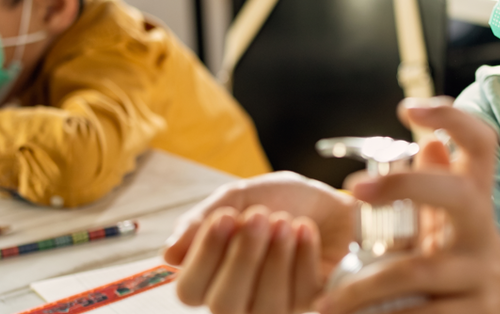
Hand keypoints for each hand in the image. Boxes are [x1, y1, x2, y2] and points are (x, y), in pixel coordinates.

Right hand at [164, 171, 356, 313]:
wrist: (331, 198)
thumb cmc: (282, 200)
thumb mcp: (239, 196)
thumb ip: (202, 220)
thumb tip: (168, 255)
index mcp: (213, 274)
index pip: (190, 290)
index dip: (204, 256)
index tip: (225, 217)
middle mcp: (240, 297)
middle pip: (223, 306)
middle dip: (242, 258)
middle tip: (259, 215)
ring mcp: (276, 304)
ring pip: (264, 307)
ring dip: (274, 258)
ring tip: (284, 221)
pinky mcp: (311, 303)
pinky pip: (301, 293)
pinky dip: (302, 255)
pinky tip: (306, 229)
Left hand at [316, 98, 499, 313]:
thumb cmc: (464, 268)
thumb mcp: (454, 227)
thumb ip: (438, 187)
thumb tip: (429, 140)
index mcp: (475, 203)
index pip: (481, 146)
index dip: (453, 118)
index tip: (408, 107)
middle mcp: (484, 233)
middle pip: (457, 194)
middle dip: (406, 185)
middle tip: (354, 189)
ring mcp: (481, 275)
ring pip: (418, 270)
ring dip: (364, 287)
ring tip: (326, 304)